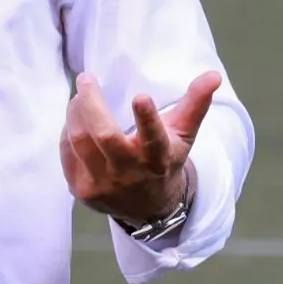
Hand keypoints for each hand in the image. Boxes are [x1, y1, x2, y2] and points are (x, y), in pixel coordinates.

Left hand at [61, 70, 220, 227]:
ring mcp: (104, 185)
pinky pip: (68, 152)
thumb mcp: (184, 134)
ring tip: (79, 97)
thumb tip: (214, 74)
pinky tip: (76, 120)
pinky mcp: (82, 190)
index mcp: (158, 158)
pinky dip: (69, 132)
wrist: (149, 209)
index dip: (147, 118)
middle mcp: (130, 174)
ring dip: (76, 113)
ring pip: (80, 141)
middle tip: (86, 78)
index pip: (154, 138)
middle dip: (92, 103)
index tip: (141, 96)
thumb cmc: (165, 160)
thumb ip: (196, 103)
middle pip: (105, 136)